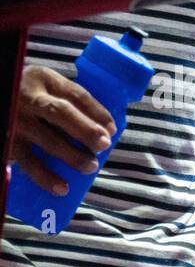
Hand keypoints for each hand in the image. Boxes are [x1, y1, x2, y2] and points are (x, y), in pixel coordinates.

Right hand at [13, 66, 114, 194]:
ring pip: (47, 139)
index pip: (76, 94)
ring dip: (73, 155)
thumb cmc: (31, 99)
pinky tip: (62, 188)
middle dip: (86, 130)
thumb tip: (107, 131)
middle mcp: (27, 96)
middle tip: (104, 145)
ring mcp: (16, 119)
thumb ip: (70, 103)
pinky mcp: (8, 142)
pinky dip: (46, 177)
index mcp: (43, 78)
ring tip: (91, 166)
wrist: (1, 100)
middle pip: (61, 113)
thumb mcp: (47, 90)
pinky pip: (29, 161)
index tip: (112, 130)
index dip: (98, 112)